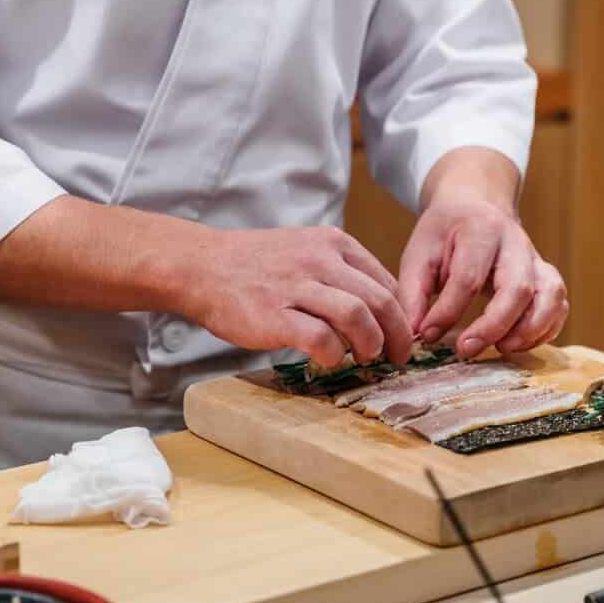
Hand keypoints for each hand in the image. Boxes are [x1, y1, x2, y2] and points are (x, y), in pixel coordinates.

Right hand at [183, 226, 413, 368]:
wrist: (201, 265)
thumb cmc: (255, 265)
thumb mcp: (304, 250)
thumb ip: (339, 271)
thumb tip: (378, 308)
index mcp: (333, 243)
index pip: (385, 280)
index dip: (401, 313)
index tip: (401, 334)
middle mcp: (320, 260)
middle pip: (381, 300)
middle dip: (398, 334)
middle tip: (398, 355)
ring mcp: (297, 286)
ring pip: (357, 316)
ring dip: (371, 344)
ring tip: (367, 357)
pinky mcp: (276, 315)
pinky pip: (321, 338)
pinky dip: (334, 354)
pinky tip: (330, 359)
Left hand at [398, 194, 567, 359]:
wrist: (474, 207)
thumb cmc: (444, 234)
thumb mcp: (419, 254)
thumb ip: (413, 294)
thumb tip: (415, 334)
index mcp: (480, 231)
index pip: (468, 278)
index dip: (448, 312)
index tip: (427, 335)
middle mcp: (516, 243)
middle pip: (517, 288)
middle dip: (493, 325)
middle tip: (466, 350)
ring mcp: (536, 260)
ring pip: (550, 296)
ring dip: (529, 330)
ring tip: (501, 348)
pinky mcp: (546, 276)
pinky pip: (559, 305)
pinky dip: (546, 329)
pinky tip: (518, 343)